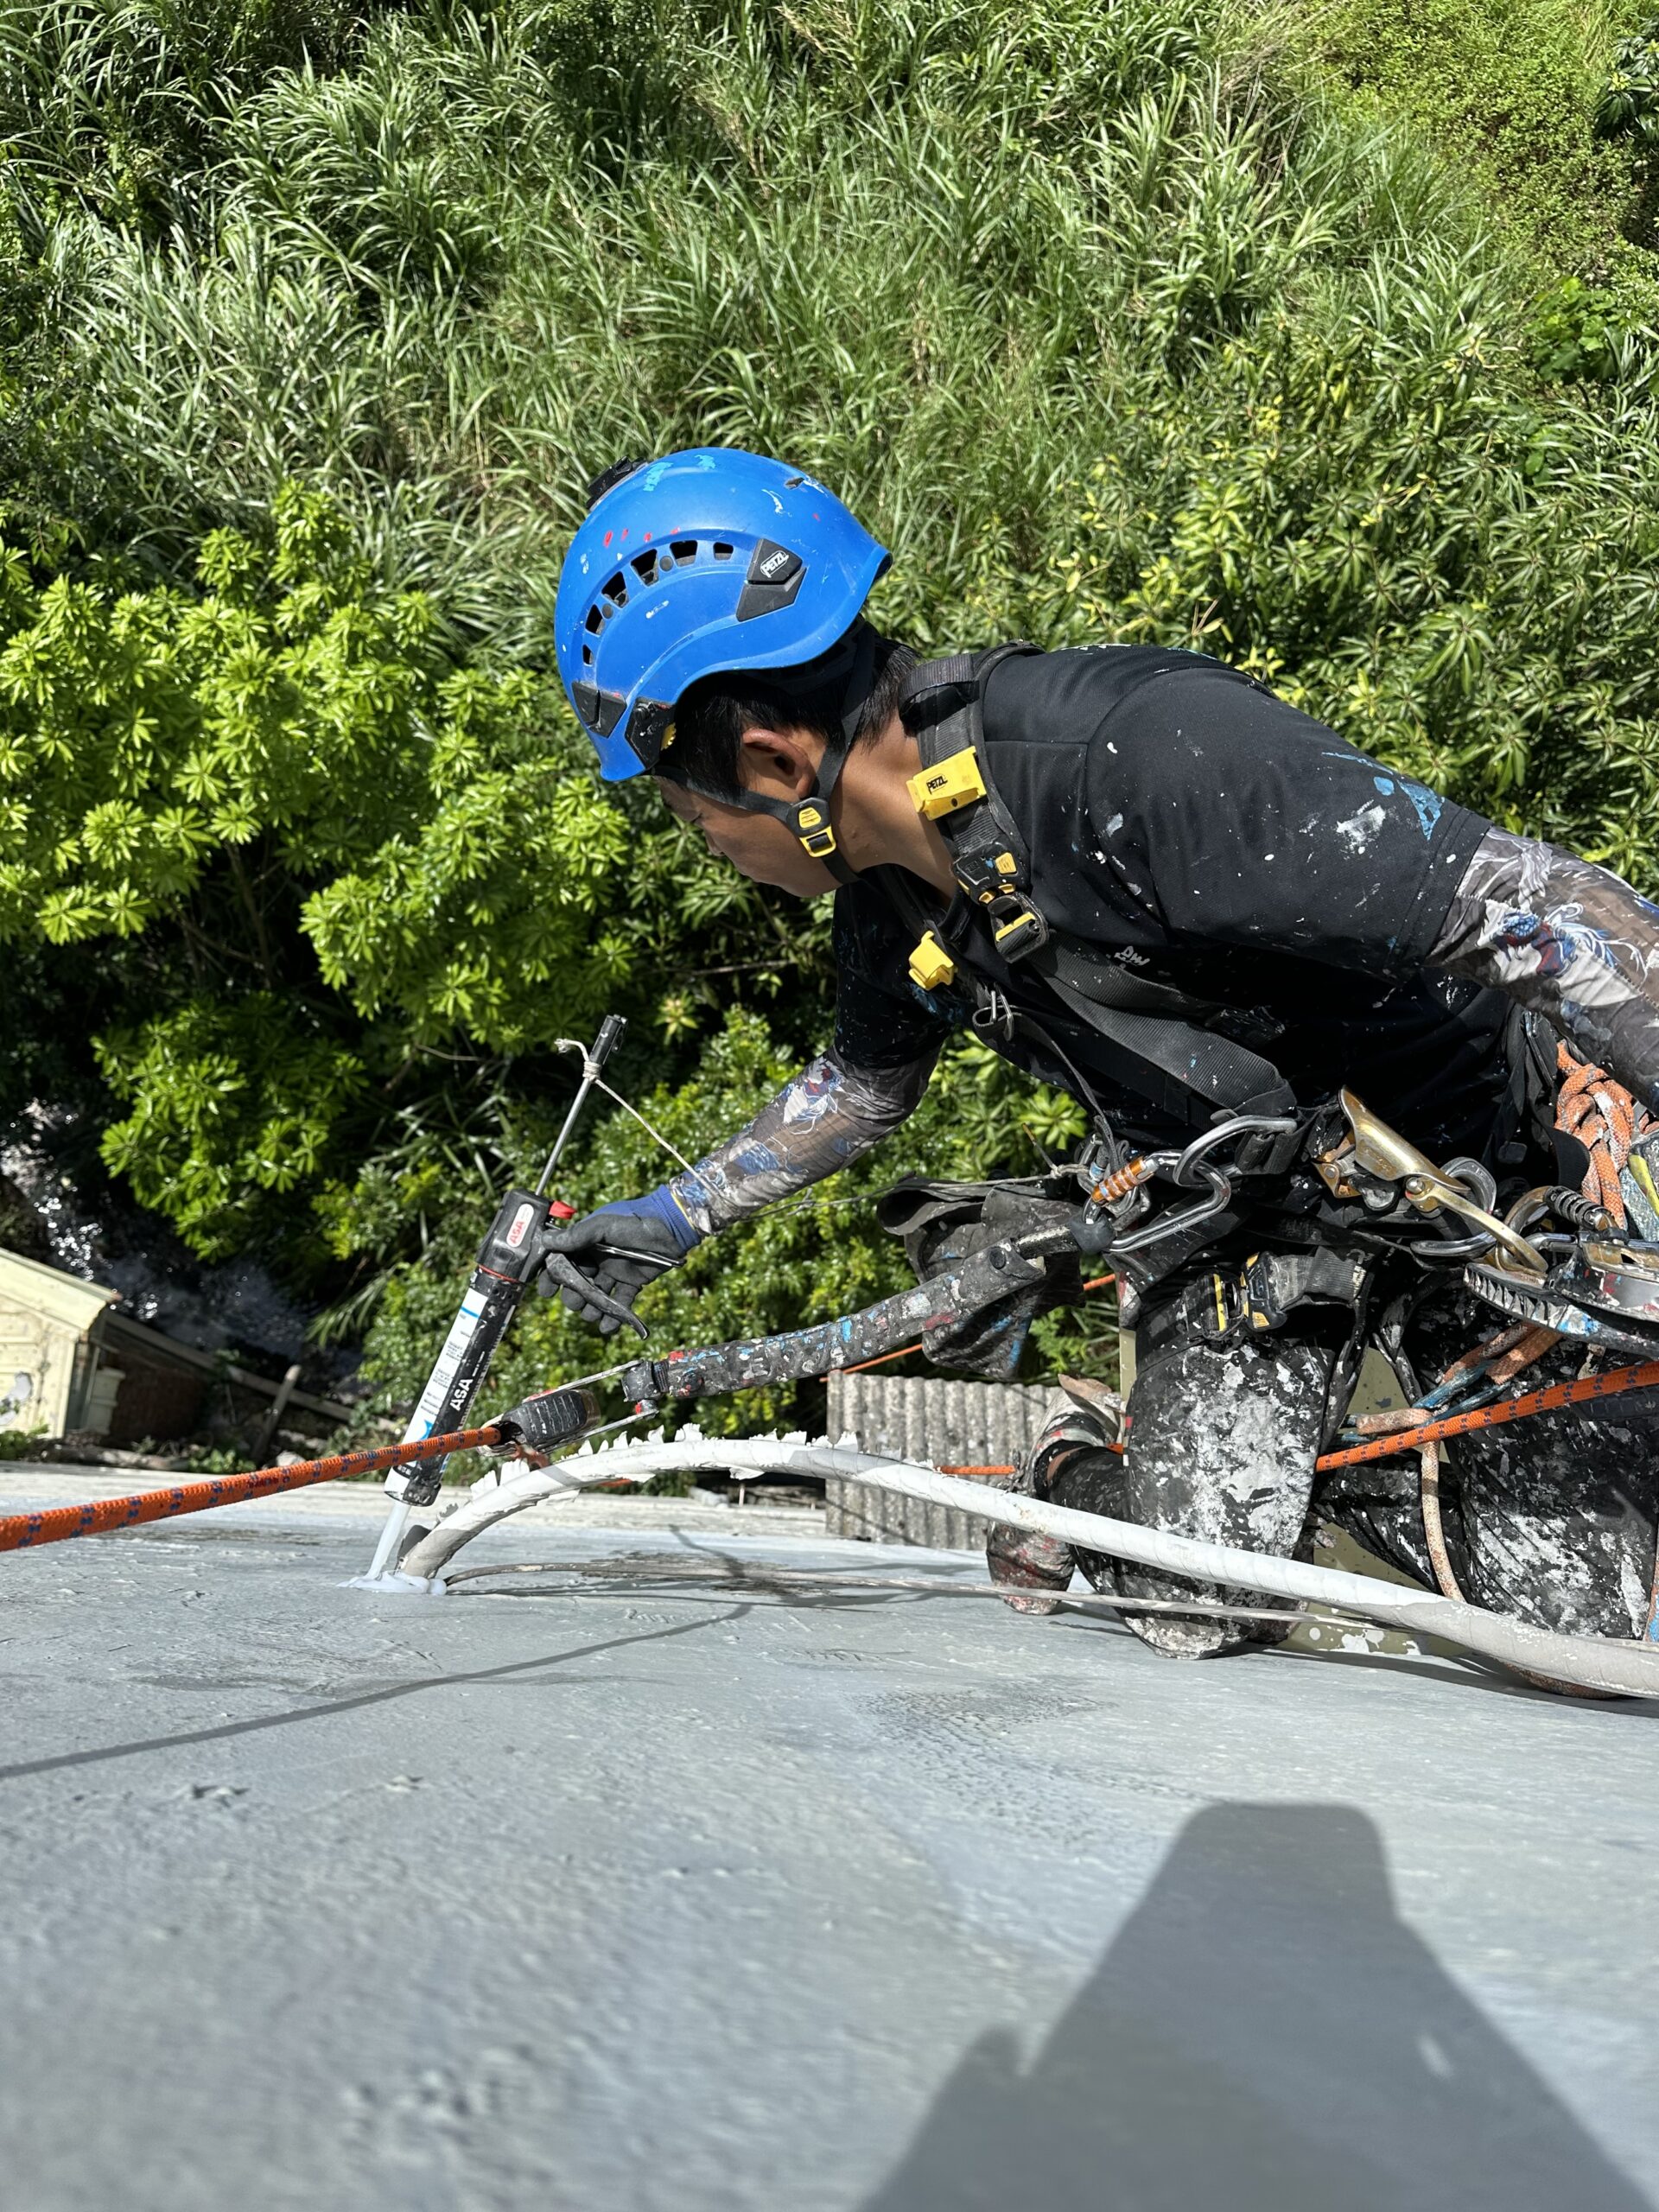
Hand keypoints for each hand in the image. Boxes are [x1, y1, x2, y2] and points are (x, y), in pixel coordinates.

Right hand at [537, 1187, 699, 1334]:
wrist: (672, 1228)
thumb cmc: (635, 1221)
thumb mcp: (604, 1225)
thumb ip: (577, 1235)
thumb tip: (546, 1242)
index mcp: (586, 1243)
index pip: (562, 1262)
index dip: (552, 1277)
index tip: (547, 1292)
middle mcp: (597, 1259)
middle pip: (577, 1285)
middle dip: (574, 1297)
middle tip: (578, 1301)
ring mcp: (614, 1272)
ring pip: (596, 1297)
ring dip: (592, 1309)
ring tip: (594, 1315)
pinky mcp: (632, 1284)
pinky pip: (619, 1304)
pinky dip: (613, 1318)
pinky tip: (608, 1327)